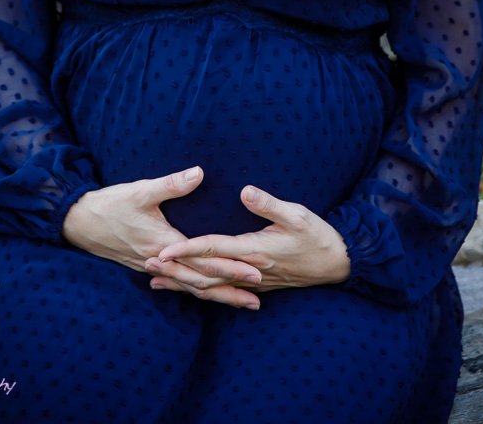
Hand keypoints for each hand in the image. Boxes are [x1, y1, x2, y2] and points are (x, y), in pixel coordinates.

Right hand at [60, 166, 270, 309]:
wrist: (79, 222)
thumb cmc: (112, 204)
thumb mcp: (142, 191)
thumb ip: (172, 184)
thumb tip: (199, 172)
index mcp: (164, 244)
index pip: (205, 261)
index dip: (232, 266)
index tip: (256, 270)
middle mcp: (161, 261)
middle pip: (202, 281)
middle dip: (231, 288)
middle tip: (260, 293)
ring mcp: (154, 267)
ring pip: (190, 287)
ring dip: (217, 295)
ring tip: (243, 302)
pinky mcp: (147, 266)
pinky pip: (176, 284)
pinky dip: (194, 291)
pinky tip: (205, 295)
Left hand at [144, 184, 350, 308]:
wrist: (336, 264)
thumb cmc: (317, 235)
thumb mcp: (297, 214)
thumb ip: (269, 204)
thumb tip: (244, 191)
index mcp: (254, 250)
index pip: (213, 249)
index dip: (187, 249)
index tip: (164, 248)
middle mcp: (249, 269)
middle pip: (204, 273)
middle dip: (175, 271)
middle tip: (146, 265)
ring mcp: (252, 280)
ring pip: (211, 286)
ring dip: (182, 283)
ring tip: (156, 281)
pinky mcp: (256, 284)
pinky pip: (222, 290)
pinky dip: (202, 290)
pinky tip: (189, 289)